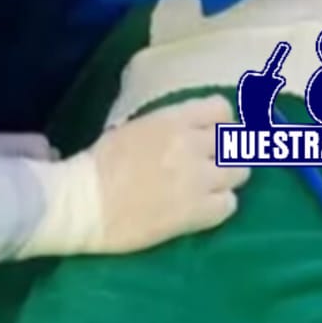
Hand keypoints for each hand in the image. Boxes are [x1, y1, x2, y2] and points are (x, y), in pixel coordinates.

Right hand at [0, 97, 248, 269]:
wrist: (82, 204)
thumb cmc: (98, 165)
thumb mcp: (134, 129)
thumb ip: (166, 127)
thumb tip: (184, 130)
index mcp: (173, 120)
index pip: (221, 110)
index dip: (222, 124)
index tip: (213, 136)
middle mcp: (191, 145)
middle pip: (235, 143)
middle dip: (227, 154)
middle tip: (213, 166)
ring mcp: (197, 179)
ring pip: (239, 174)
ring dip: (227, 180)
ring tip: (210, 189)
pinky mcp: (194, 212)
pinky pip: (229, 205)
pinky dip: (220, 207)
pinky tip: (203, 209)